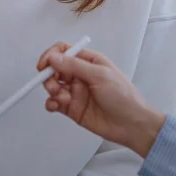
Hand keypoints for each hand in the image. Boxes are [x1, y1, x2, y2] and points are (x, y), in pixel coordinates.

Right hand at [37, 43, 167, 156]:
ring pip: (53, 86)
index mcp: (89, 61)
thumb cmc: (122, 96)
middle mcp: (80, 75)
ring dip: (51, 90)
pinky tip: (56, 106)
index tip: (44, 65)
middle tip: (53, 85)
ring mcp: (75, 92)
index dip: (51, 55)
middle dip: (49, 75)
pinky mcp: (72, 108)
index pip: (64, 51)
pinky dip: (51, 103)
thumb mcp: (100, 75)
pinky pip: (54, 102)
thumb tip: (52, 57)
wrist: (131, 124)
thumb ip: (75, 66)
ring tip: (62, 98)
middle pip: (55, 68)